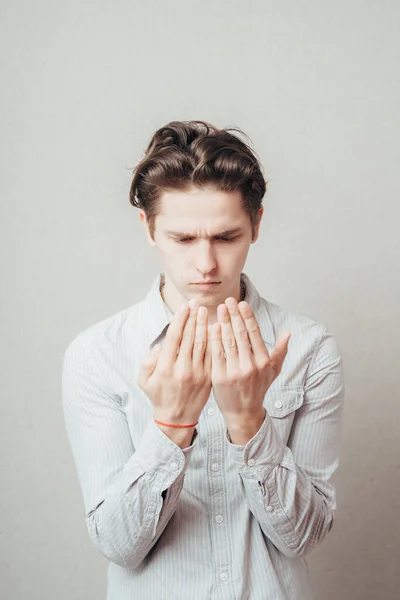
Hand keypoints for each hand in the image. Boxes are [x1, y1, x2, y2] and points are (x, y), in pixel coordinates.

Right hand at [138, 300, 210, 446]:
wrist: (177, 418)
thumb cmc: (159, 396)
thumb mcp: (144, 381)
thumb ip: (147, 362)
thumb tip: (159, 345)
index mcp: (165, 367)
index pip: (174, 337)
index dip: (180, 320)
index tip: (184, 307)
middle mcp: (182, 368)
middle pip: (190, 337)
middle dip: (193, 318)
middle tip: (196, 304)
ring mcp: (198, 373)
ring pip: (202, 344)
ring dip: (204, 326)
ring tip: (205, 312)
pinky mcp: (209, 377)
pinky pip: (212, 355)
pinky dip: (214, 341)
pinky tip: (215, 329)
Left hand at [209, 297, 290, 444]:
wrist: (243, 413)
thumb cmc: (258, 389)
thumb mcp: (273, 372)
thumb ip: (280, 351)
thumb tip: (288, 333)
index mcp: (264, 361)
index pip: (254, 333)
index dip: (248, 316)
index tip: (242, 303)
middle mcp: (251, 365)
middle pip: (241, 334)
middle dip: (234, 315)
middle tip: (228, 301)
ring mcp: (235, 371)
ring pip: (228, 341)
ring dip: (223, 322)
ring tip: (219, 309)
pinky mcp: (220, 377)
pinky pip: (216, 353)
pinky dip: (214, 338)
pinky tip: (212, 326)